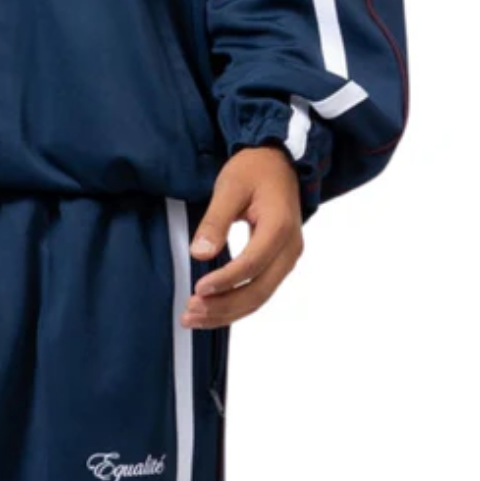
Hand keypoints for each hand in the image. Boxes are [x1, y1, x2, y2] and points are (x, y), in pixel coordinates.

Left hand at [181, 146, 303, 328]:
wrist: (279, 162)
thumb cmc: (253, 170)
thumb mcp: (230, 187)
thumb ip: (216, 221)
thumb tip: (199, 254)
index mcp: (280, 227)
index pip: (251, 264)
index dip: (225, 281)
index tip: (197, 289)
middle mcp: (290, 249)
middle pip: (259, 290)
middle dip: (224, 306)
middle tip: (190, 312)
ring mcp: (287, 258)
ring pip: (260, 297)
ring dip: (227, 312)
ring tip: (194, 318)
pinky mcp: (278, 262)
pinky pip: (259, 290)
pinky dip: (236, 303)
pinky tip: (211, 310)